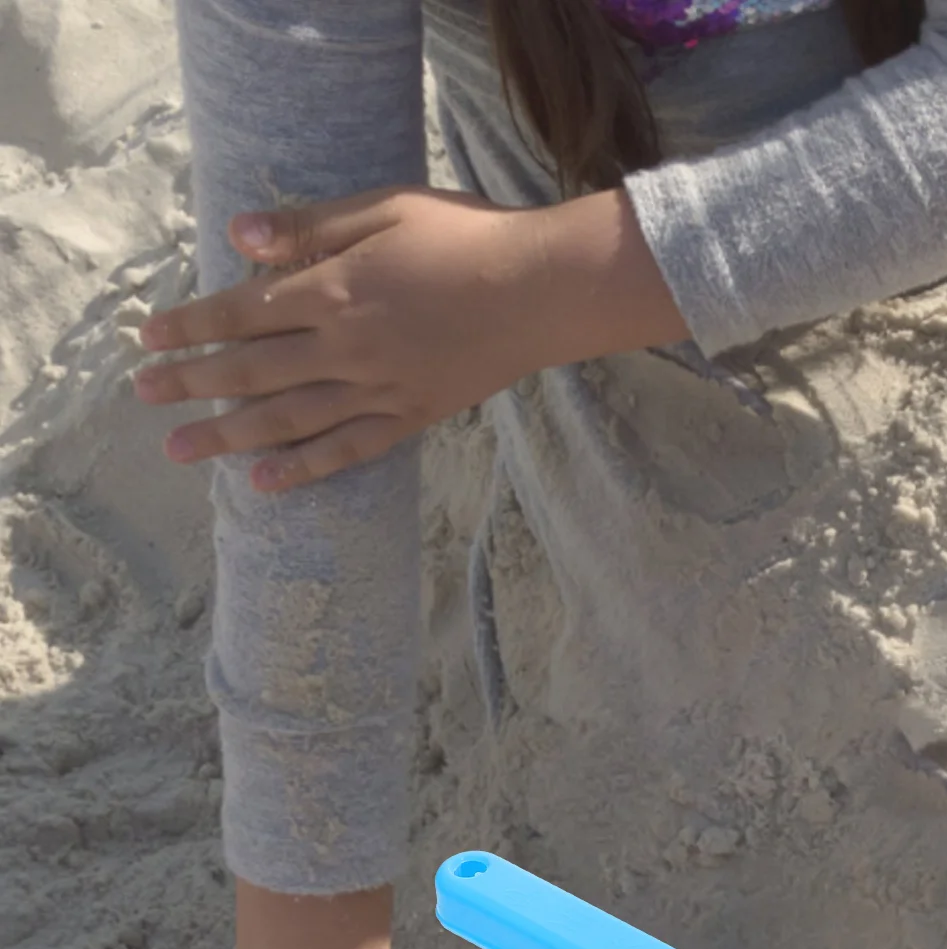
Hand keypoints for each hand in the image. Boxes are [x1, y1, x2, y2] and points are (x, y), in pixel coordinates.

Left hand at [132, 183, 689, 495]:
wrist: (541, 292)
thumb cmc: (467, 237)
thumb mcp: (383, 208)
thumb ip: (309, 227)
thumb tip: (237, 238)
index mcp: (335, 291)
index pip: (241, 312)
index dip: (189, 325)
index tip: (147, 338)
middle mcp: (347, 348)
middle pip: (252, 371)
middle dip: (192, 384)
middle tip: (145, 398)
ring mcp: (380, 390)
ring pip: (290, 419)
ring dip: (230, 436)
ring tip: (183, 451)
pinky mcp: (413, 416)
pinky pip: (350, 450)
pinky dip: (307, 469)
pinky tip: (267, 483)